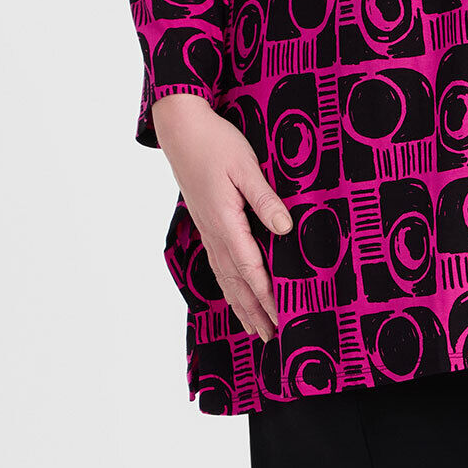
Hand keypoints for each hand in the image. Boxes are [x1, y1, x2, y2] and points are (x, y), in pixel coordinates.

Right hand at [151, 93, 292, 341]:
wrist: (181, 129)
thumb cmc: (216, 143)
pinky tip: (235, 293)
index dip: (267, 294)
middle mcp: (214, 232)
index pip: (250, 267)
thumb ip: (265, 199)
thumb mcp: (246, 166)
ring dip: (241, 305)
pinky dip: (229, 286)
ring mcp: (207, 230)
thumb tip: (286, 229)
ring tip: (256, 329)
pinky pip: (218, 264)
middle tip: (272, 337)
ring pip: (225, 277)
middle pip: (236, 282)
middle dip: (255, 311)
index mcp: (225, 221)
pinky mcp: (206, 223)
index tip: (283, 315)